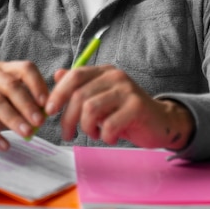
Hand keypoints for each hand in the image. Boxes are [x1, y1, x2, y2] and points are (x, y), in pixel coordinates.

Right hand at [0, 61, 48, 150]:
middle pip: (11, 85)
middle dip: (27, 104)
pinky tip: (4, 145)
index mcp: (1, 68)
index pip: (24, 68)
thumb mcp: (4, 104)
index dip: (37, 84)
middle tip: (39, 122)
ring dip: (13, 119)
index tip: (47, 103)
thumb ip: (23, 105)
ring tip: (26, 134)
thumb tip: (46, 114)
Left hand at [45, 65, 194, 149]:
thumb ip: (80, 87)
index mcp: (103, 72)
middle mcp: (114, 76)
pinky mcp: (136, 106)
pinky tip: (110, 136)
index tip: (49, 111)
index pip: (75, 75)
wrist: (160, 121)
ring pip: (91, 109)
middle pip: (79, 95)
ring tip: (93, 134)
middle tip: (67, 134)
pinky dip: (105, 136)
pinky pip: (110, 124)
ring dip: (86, 128)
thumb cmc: (125, 112)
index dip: (58, 93)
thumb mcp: (100, 97)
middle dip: (67, 118)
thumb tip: (57, 74)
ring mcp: (126, 90)